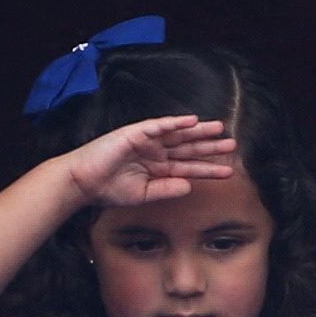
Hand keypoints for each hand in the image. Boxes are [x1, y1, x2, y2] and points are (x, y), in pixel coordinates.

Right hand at [62, 116, 239, 209]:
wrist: (83, 183)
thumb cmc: (108, 189)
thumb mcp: (143, 195)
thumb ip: (166, 189)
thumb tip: (189, 186)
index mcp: (157, 168)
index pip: (188, 167)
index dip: (208, 169)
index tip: (228, 171)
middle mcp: (155, 152)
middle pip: (188, 148)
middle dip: (210, 147)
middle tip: (232, 144)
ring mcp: (146, 141)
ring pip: (178, 134)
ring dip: (198, 131)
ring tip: (219, 129)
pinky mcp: (134, 133)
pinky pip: (157, 126)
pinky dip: (174, 123)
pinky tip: (191, 121)